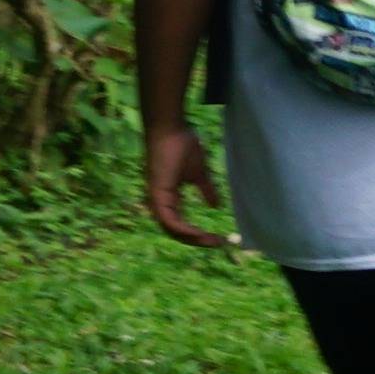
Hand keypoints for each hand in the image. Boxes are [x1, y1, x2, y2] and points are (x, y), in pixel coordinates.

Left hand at [142, 123, 244, 249]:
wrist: (171, 130)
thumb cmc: (182, 147)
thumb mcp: (200, 174)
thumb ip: (206, 190)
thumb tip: (216, 205)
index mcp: (168, 198)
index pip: (180, 223)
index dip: (197, 233)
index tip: (218, 237)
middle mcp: (160, 202)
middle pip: (175, 231)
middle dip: (196, 240)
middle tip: (217, 243)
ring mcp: (157, 199)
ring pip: (171, 229)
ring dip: (191, 238)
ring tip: (211, 240)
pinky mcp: (157, 195)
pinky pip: (168, 221)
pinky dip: (183, 230)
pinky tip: (198, 233)